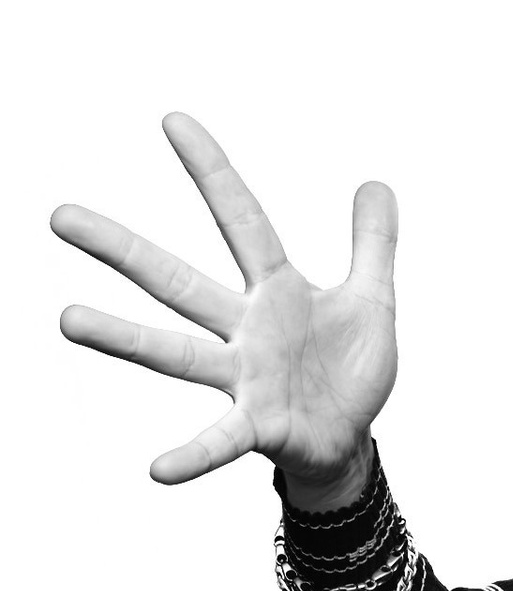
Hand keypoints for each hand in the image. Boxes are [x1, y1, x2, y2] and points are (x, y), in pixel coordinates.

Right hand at [52, 113, 399, 485]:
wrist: (350, 441)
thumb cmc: (350, 370)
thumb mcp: (372, 299)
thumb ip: (373, 243)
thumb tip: (376, 182)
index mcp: (277, 290)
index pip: (241, 219)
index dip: (212, 171)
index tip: (173, 120)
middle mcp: (245, 328)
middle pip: (177, 280)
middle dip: (122, 249)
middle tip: (59, 216)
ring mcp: (244, 377)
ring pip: (174, 352)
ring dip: (123, 337)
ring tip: (66, 319)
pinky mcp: (257, 426)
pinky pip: (219, 442)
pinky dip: (191, 455)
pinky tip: (157, 469)